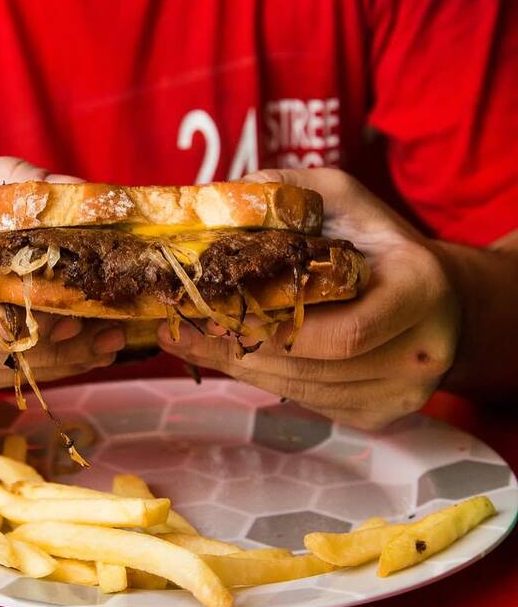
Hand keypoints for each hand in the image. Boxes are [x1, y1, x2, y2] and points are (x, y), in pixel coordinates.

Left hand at [158, 168, 459, 429]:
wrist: (434, 296)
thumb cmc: (377, 240)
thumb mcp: (340, 197)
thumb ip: (286, 193)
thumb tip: (217, 204)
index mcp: (418, 289)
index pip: (344, 331)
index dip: (272, 328)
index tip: (210, 313)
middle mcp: (419, 351)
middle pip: (311, 366)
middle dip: (235, 349)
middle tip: (173, 332)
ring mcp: (401, 391)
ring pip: (301, 389)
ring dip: (238, 367)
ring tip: (184, 343)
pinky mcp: (379, 413)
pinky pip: (308, 400)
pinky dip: (263, 377)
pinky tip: (228, 355)